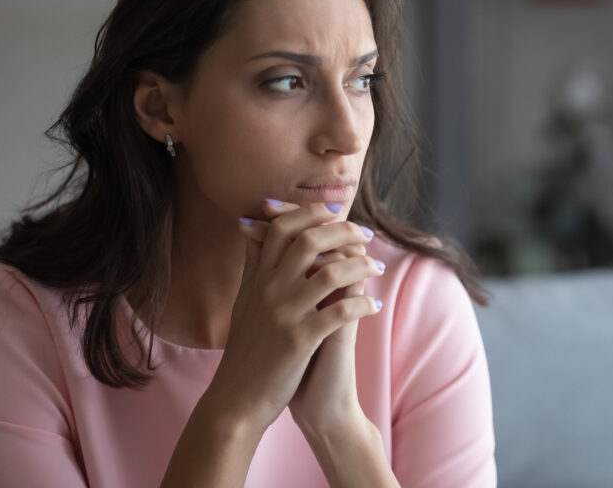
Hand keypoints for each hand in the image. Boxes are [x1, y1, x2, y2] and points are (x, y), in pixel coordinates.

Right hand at [205, 200, 382, 436]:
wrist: (236, 399)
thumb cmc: (245, 351)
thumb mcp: (243, 301)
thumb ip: (252, 264)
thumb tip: (250, 227)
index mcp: (258, 279)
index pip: (282, 228)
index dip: (310, 214)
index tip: (336, 213)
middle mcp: (269, 290)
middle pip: (309, 241)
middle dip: (343, 231)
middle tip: (365, 233)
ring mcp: (284, 314)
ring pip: (331, 273)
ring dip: (361, 265)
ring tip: (376, 266)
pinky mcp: (299, 341)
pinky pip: (340, 313)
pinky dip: (363, 304)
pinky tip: (375, 304)